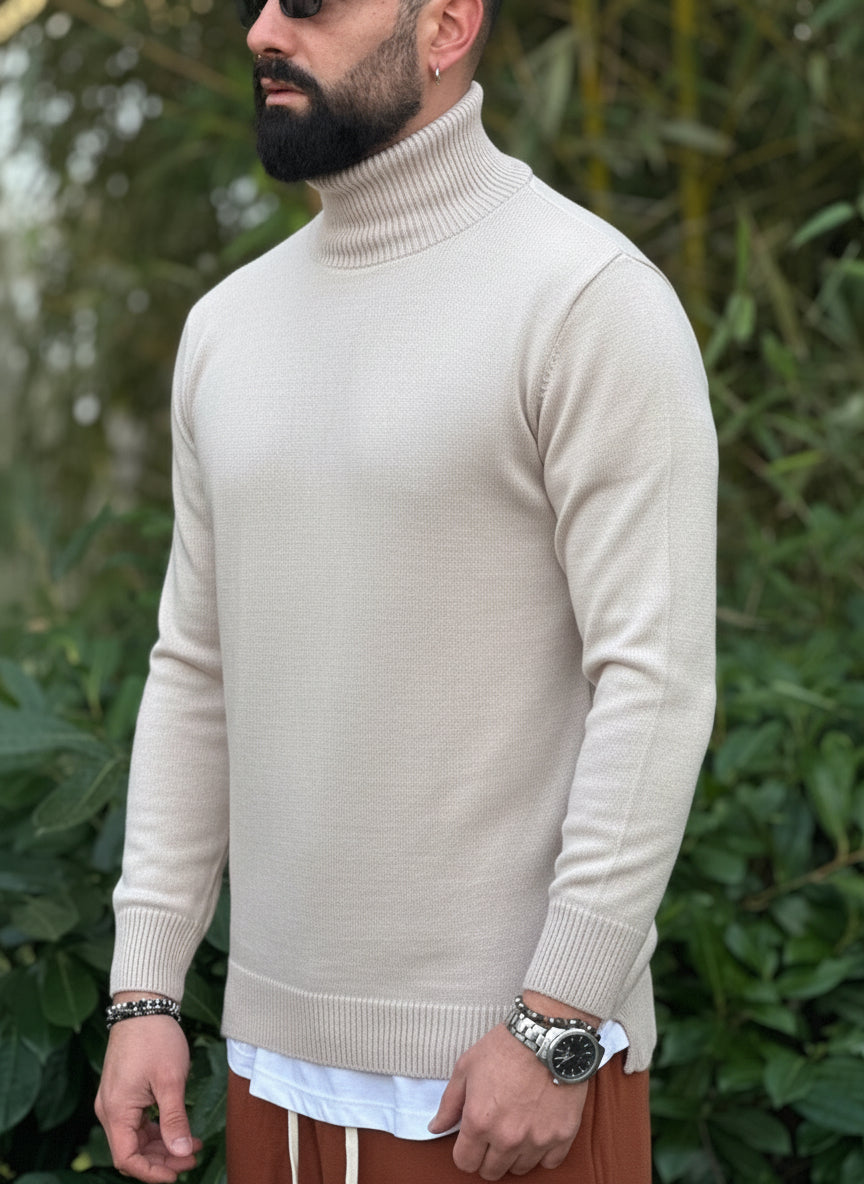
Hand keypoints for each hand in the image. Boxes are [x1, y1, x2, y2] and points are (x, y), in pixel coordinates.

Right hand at [95, 1001, 202, 1182]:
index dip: (152, 1172)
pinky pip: (137, 1122)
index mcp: (116, 1110)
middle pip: (132, 1150)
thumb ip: (174, 1119)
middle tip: (192, 1157)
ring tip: (192, 1144)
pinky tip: (180, 1129)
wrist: (143, 1005)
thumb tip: (180, 1152)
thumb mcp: (171, 1080)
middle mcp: (110, 1110)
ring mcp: (115, 1101)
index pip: (127, 1158)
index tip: (177, 1174)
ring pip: (136, 1138)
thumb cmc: (155, 1038)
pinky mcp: (123, 1093)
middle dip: (162, 1160)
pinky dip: (158, 1129)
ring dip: (162, 1145)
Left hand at [428, 1021, 589, 1179]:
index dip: (465, 1152)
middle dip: (488, 1155)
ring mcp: (537, 1139)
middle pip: (491, 1172)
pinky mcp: (562, 1135)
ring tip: (517, 1127)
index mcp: (479, 1122)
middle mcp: (507, 1138)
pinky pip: (549, 1162)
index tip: (471, 1140)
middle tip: (494, 1132)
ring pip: (520, 1169)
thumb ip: (449, 1103)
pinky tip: (538, 1130)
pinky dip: (543, 1151)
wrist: (547, 1034)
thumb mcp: (466, 1067)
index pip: (465, 1163)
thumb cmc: (504, 1047)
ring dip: (515, 1154)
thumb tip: (436, 1128)